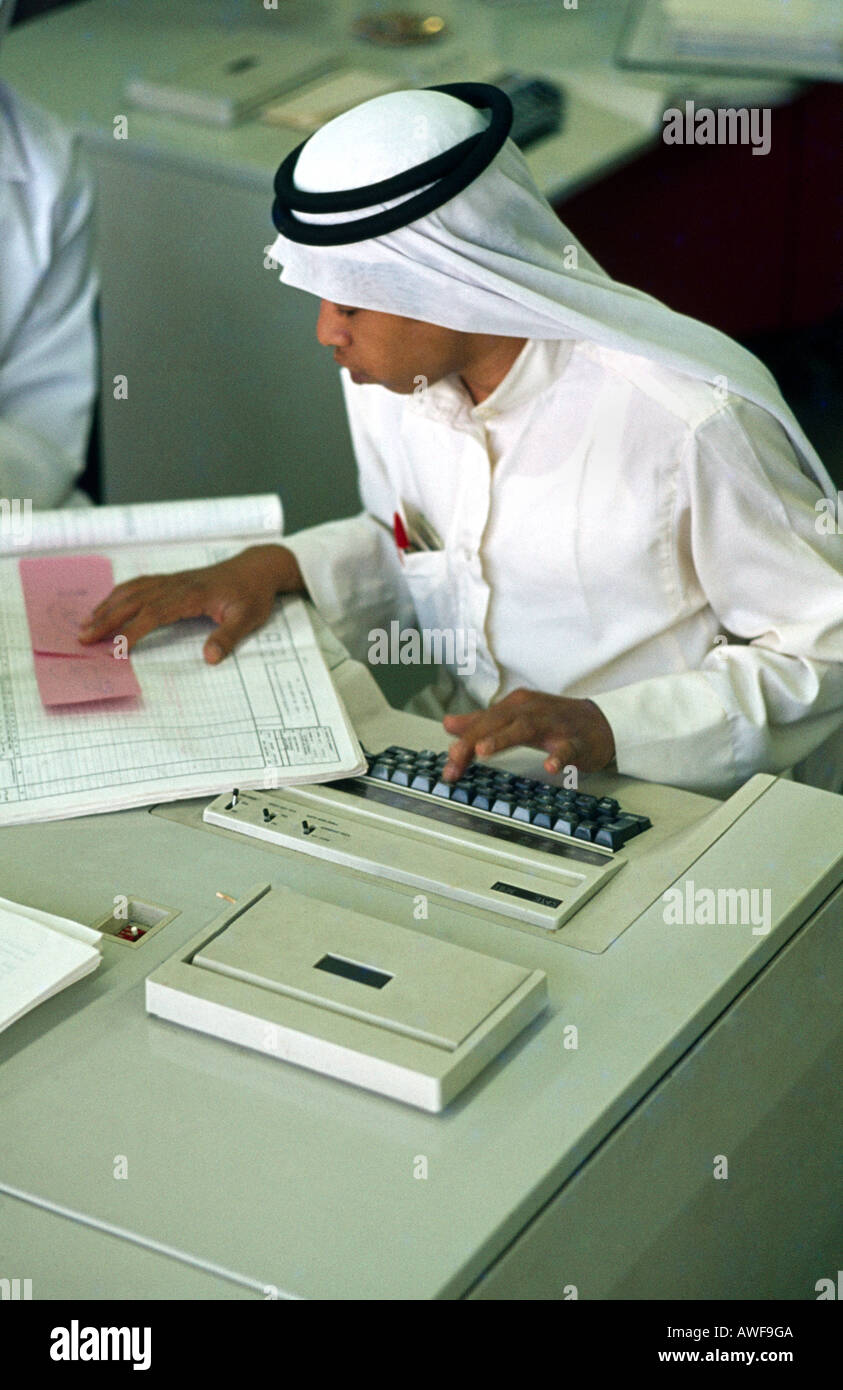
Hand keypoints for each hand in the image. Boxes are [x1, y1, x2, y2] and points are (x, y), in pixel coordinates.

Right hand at [77, 544, 305, 662]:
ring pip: (132, 590)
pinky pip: (140, 584)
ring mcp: (173, 580)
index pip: (154, 613)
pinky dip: (119, 594)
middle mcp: (177, 585)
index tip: (115, 648)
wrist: (258, 567)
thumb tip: (210, 658)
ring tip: (86, 623)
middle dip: (107, 619)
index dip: (133, 630)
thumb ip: (228, 638)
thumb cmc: (253, 594)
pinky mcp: (173, 580)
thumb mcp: (248, 619)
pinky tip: (107, 604)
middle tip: (83, 637)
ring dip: (107, 605)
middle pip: (134, 601)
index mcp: (192, 595)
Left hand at [441, 688, 614, 781]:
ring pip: (526, 728)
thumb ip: (481, 723)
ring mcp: (554, 725)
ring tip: (483, 751)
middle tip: (454, 758)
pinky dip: (559, 756)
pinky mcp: (576, 741)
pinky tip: (550, 766)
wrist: (600, 723)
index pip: (483, 723)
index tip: (448, 765)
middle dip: (473, 740)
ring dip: (503, 738)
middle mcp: (531, 711)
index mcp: (515, 706)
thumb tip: (448, 724)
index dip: (462, 743)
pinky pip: (567, 748)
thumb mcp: (514, 719)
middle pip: (497, 722)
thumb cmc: (553, 721)